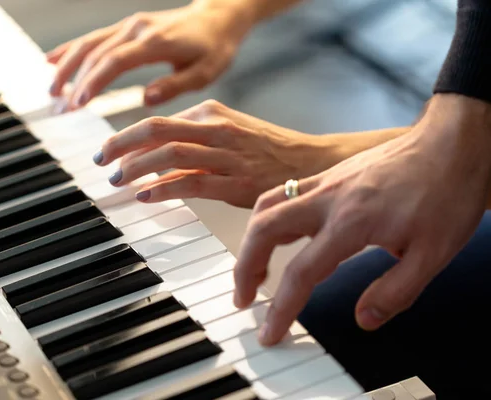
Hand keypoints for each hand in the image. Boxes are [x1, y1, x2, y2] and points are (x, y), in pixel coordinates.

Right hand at [47, 2, 252, 109]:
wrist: (219, 18)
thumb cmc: (214, 48)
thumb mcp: (204, 72)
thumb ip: (175, 86)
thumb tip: (146, 100)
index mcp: (156, 42)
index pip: (115, 61)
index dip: (93, 81)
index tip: (77, 103)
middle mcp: (137, 29)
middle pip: (95, 52)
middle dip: (73, 80)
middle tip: (58, 107)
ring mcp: (130, 25)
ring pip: (89, 43)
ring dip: (66, 66)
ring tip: (51, 92)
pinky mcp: (127, 27)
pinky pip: (94, 37)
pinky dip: (71, 49)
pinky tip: (51, 60)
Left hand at [93, 100, 406, 207]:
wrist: (312, 164)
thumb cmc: (267, 152)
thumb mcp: (229, 132)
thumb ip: (193, 140)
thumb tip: (154, 157)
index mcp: (211, 113)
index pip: (157, 121)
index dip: (126, 136)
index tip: (109, 151)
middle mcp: (215, 129)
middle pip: (155, 130)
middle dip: (120, 145)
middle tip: (101, 160)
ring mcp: (225, 155)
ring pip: (168, 154)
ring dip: (136, 167)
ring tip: (117, 179)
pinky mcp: (235, 182)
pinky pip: (191, 181)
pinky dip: (164, 187)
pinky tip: (146, 195)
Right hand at [233, 94, 490, 345]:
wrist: (452, 143)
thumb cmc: (447, 191)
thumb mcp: (434, 254)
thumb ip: (395, 291)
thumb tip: (365, 318)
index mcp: (350, 223)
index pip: (301, 273)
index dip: (281, 308)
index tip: (270, 331)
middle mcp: (328, 200)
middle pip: (263, 231)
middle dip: (244, 268)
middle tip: (244, 296)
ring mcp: (325, 182)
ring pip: (266, 207)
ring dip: (251, 240)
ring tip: (253, 268)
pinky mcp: (329, 175)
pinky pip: (283, 193)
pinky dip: (268, 218)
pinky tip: (279, 234)